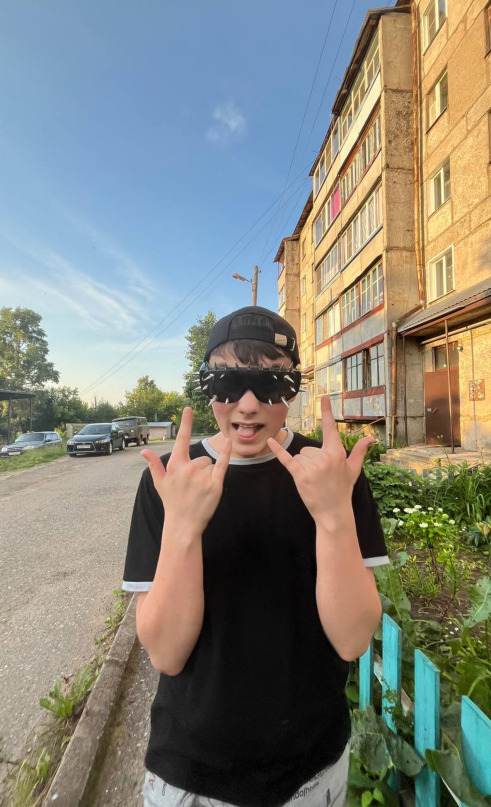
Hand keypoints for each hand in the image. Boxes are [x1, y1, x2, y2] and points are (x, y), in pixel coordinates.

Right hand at [141, 407, 230, 534]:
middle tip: (192, 487)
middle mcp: (188, 469)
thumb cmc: (172, 502)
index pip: (181, 439)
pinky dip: (226, 454)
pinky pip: (222, 464)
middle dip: (199, 470)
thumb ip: (154, 465)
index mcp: (175, 466)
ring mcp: (202, 477)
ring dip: (207, 475)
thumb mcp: (160, 483)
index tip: (188, 408)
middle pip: (201, 458)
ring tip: (199, 491)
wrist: (183, 524)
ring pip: (210, 465)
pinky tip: (229, 443)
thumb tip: (144, 452)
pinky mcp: (215, 485)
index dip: (185, 423)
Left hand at [267, 395, 373, 525]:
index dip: (327, 411)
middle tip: (320, 476)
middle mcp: (325, 457)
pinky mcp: (300, 475)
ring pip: (299, 456)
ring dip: (303, 467)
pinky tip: (270, 441)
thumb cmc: (343, 489)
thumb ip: (360, 451)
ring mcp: (312, 467)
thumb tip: (370, 438)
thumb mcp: (353, 469)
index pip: (330, 428)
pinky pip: (287, 459)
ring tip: (314, 481)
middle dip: (311, 461)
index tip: (324, 396)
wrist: (334, 513)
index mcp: (337, 452)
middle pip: (308, 448)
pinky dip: (278, 450)